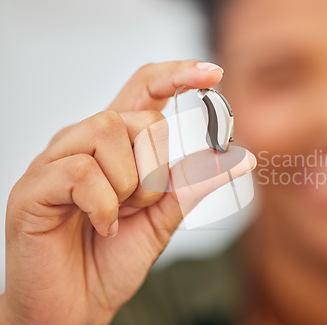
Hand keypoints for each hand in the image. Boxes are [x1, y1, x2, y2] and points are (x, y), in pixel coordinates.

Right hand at [0, 60, 255, 323]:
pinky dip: (103, 205)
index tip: (213, 73)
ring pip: (107, 134)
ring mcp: (55, 161)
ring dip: (128, 186)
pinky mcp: (34, 187)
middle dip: (154, 168)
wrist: (76, 304)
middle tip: (139, 205)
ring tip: (116, 216)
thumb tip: (243, 158)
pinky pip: (81, 171)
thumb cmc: (113, 257)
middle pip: (137, 116)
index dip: (178, 75)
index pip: (144, 88)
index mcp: (116, 144)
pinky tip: (99, 225)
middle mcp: (84, 141)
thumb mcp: (165, 215)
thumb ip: (194, 182)